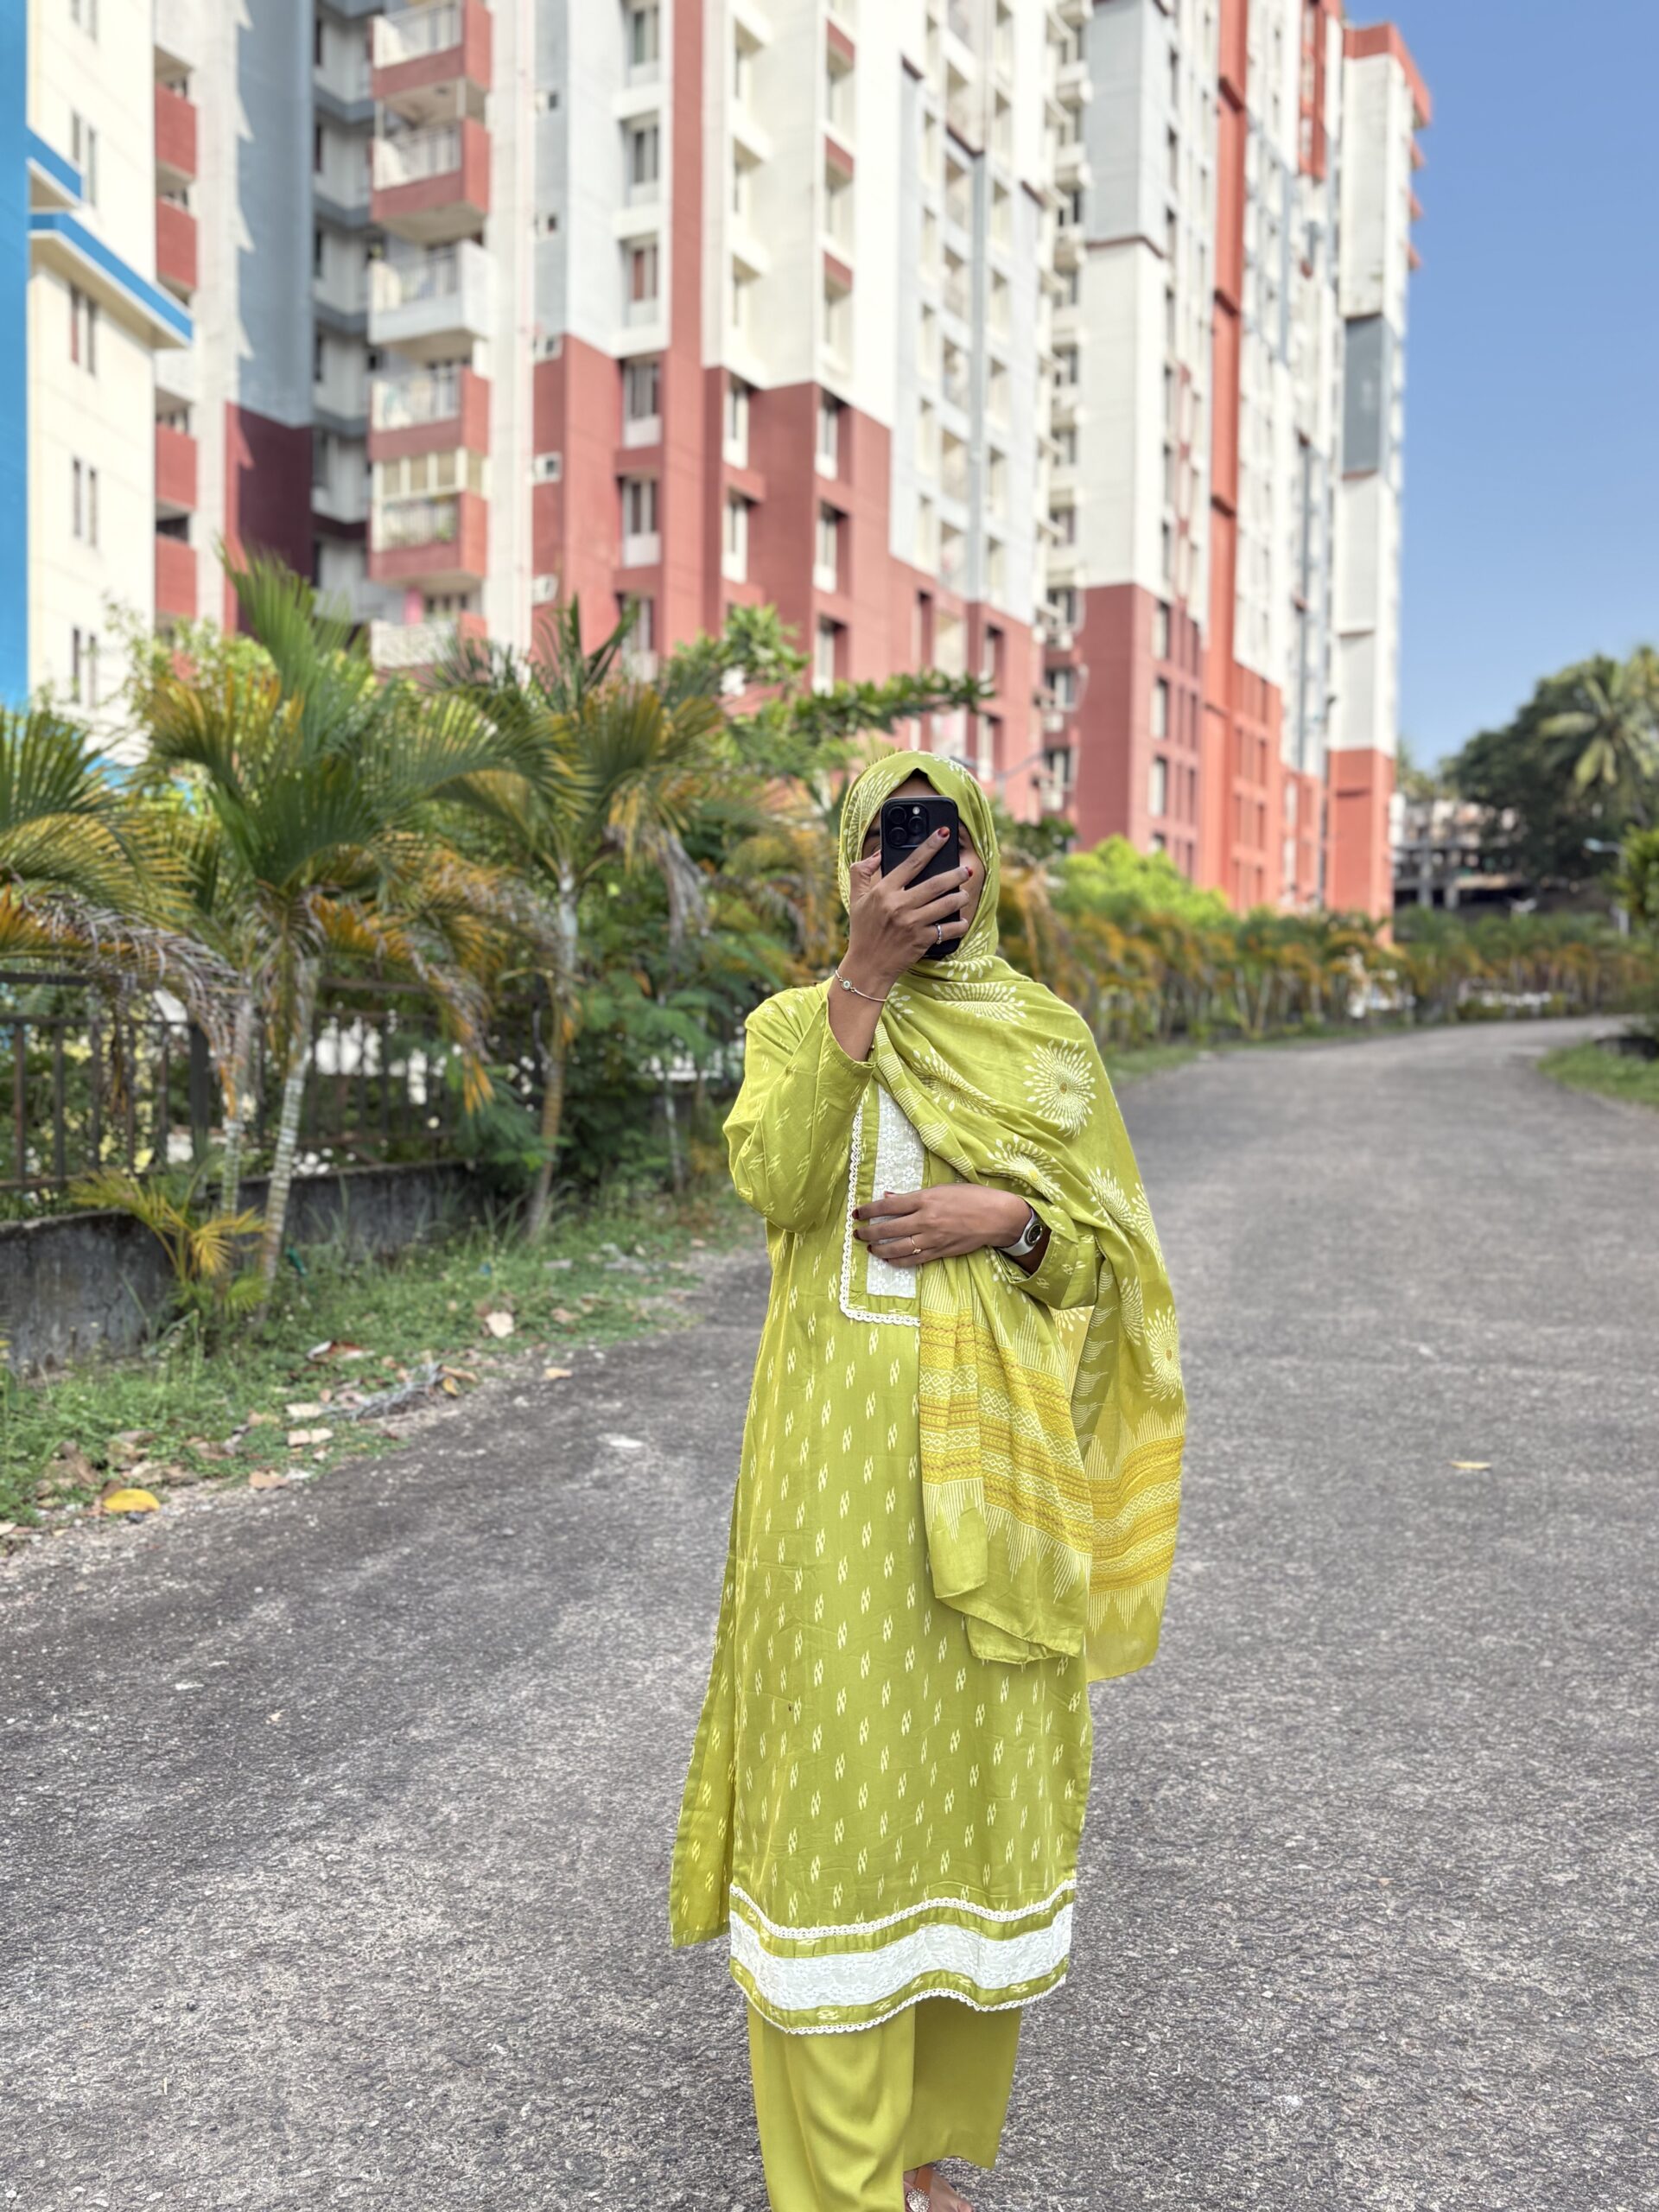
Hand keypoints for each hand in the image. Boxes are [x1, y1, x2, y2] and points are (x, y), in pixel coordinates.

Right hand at [840, 832, 977, 996]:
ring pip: (946, 904)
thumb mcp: (855, 898)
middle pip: (936, 883)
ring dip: (960, 897)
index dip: (930, 845)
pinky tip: (962, 921)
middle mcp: (899, 905)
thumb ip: (861, 871)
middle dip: (955, 874)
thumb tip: (878, 853)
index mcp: (883, 891)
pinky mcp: (922, 940)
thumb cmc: (862, 931)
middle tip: (966, 869)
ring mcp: (912, 923)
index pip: (911, 862)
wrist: (867, 966)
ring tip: (965, 894)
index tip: (943, 834)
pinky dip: (959, 924)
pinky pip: (948, 930)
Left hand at [852, 1184, 1034, 1267]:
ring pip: (898, 1248)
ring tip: (870, 1247)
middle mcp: (926, 1220)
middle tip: (858, 1233)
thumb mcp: (942, 1189)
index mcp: (926, 1199)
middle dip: (869, 1232)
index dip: (869, 1210)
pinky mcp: (940, 1252)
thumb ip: (913, 1196)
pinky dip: (899, 1261)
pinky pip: (914, 1259)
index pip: (889, 1206)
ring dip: (880, 1249)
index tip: (857, 1213)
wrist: (997, 1217)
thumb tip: (889, 1197)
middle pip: (889, 1229)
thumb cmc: (972, 1197)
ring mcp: (933, 1238)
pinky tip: (889, 1259)